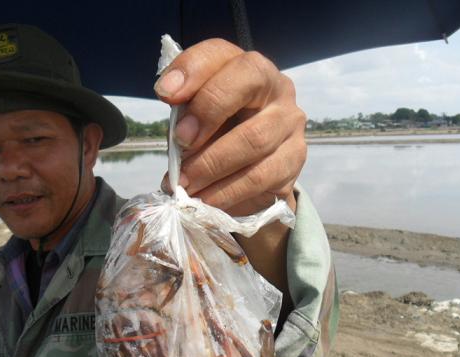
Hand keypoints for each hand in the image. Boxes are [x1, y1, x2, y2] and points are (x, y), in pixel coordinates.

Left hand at [155, 38, 304, 215]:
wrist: (248, 174)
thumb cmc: (214, 136)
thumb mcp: (193, 120)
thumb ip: (184, 117)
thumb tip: (178, 139)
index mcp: (245, 68)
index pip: (221, 54)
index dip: (192, 71)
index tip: (165, 96)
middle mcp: (276, 87)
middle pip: (247, 83)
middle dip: (207, 114)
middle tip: (179, 146)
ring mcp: (290, 123)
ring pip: (254, 138)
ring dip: (211, 165)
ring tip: (184, 185)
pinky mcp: (293, 160)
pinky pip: (260, 177)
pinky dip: (226, 192)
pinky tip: (204, 200)